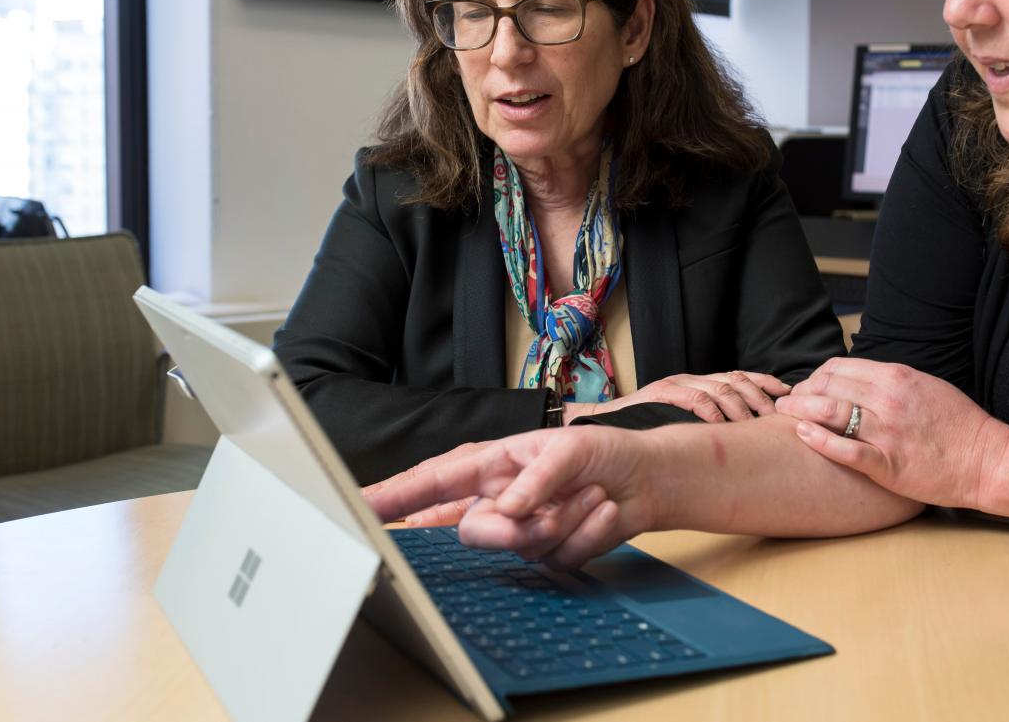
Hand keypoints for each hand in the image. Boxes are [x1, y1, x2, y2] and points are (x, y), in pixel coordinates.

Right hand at [362, 426, 660, 569]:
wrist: (646, 479)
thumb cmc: (603, 450)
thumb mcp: (570, 448)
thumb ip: (535, 476)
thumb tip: (507, 509)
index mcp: (491, 465)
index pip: (433, 482)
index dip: (395, 496)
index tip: (361, 507)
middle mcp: (498, 500)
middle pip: (473, 532)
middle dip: (512, 529)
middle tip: (550, 507)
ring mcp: (522, 530)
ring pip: (522, 547)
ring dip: (566, 519)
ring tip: (592, 492)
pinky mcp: (549, 553)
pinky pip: (559, 559)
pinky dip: (589, 533)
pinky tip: (603, 510)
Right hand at [566, 370, 788, 423]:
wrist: (607, 424)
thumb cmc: (650, 427)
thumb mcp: (686, 420)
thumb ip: (712, 419)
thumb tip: (749, 434)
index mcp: (701, 383)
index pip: (741, 376)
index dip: (766, 382)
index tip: (787, 393)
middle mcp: (692, 379)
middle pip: (736, 381)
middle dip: (760, 398)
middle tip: (775, 418)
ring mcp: (677, 384)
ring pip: (720, 389)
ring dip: (741, 407)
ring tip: (754, 425)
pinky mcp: (661, 393)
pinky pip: (694, 398)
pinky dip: (712, 411)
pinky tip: (724, 426)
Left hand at [775, 357, 1008, 509]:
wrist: (986, 459)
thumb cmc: (958, 425)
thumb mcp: (925, 386)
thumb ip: (890, 381)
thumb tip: (857, 378)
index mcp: (897, 377)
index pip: (840, 367)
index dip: (815, 375)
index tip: (807, 387)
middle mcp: (889, 399)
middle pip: (828, 386)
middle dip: (801, 392)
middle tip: (786, 402)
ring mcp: (888, 432)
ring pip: (831, 412)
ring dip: (799, 410)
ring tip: (783, 414)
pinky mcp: (889, 464)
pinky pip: (845, 450)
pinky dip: (818, 441)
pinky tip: (801, 435)